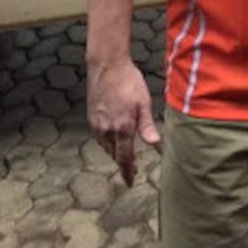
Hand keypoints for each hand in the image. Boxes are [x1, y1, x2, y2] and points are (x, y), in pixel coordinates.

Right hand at [87, 58, 160, 185]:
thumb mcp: (143, 102)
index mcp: (122, 128)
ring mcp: (97, 124)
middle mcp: (107, 130)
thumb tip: (155, 144)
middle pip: (114, 154)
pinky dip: (107, 141)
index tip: (130, 181)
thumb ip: (147, 125)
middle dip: (123, 162)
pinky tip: (113, 136)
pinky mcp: (91, 117)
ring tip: (124, 153)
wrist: (106, 65)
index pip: (124, 158)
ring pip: (106, 146)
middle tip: (132, 167)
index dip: (128, 171)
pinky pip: (99, 137)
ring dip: (114, 152)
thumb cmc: (129, 81)